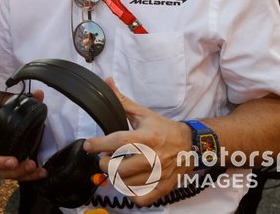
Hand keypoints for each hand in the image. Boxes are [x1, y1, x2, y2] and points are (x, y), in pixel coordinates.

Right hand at [0, 89, 46, 180]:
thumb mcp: (20, 111)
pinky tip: (41, 172)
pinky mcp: (15, 170)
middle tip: (14, 161)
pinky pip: (19, 177)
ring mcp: (2, 162)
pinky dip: (31, 176)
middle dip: (0, 162)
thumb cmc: (16, 123)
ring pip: (4, 173)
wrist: (26, 135)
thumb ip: (29, 101)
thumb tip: (38, 93)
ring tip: (32, 165)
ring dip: (18, 172)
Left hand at [83, 78, 192, 206]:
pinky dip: (131, 194)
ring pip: (127, 183)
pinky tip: (129, 183)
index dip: (99, 144)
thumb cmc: (163, 129)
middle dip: (105, 163)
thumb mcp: (143, 114)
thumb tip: (108, 82)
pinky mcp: (163, 186)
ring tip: (116, 168)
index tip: (88, 145)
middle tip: (105, 158)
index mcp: (146, 137)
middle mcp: (152, 157)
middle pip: (119, 167)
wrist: (191, 145)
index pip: (118, 142)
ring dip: (116, 177)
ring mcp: (158, 174)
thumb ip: (122, 101)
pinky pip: (142, 198)